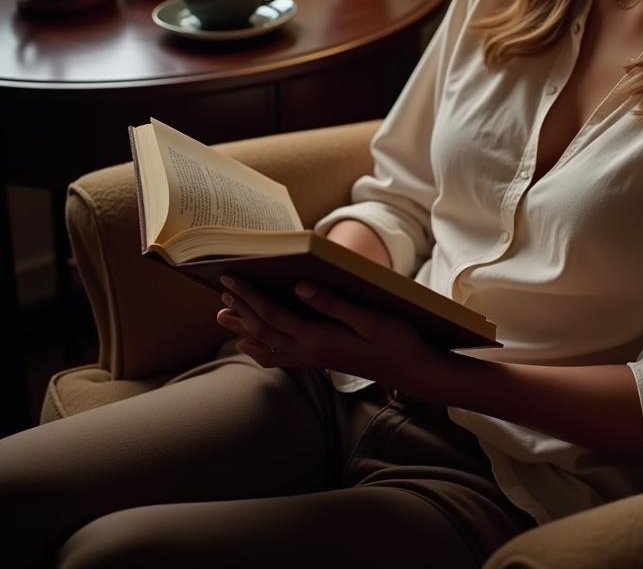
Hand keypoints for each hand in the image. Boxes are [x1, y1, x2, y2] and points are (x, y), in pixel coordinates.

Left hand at [216, 275, 448, 395]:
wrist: (413, 369)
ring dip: (246, 328)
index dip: (250, 296)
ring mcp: (315, 359)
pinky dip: (262, 349)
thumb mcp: (369, 317)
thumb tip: (300, 286)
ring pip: (270, 344)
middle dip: (242, 307)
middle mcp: (311, 352)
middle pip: (266, 328)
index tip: (231, 278)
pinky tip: (253, 345)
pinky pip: (283, 357)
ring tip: (224, 316)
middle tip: (222, 289)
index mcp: (319, 339)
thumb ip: (333, 303)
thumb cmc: (396, 339)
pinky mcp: (322, 360)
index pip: (273, 315)